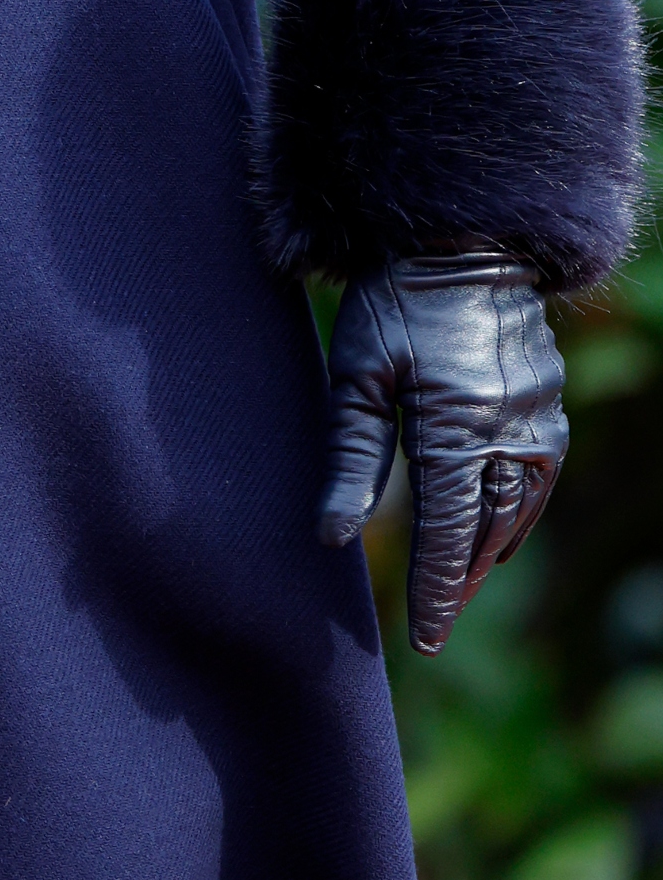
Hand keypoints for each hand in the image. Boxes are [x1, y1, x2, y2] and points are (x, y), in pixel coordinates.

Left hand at [317, 253, 567, 653]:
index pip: (445, 534)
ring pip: (519, 510)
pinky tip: (494, 531)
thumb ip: (348, 460)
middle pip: (486, 531)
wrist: (462, 238)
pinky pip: (538, 479)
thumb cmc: (395, 303)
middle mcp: (509, 430)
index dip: (434, 592)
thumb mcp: (356, 376)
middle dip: (460, 581)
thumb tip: (330, 538)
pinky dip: (515, 514)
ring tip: (458, 585)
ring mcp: (539, 416)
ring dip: (489, 551)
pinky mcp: (550, 402)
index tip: (424, 641)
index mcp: (457, 426)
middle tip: (434, 625)